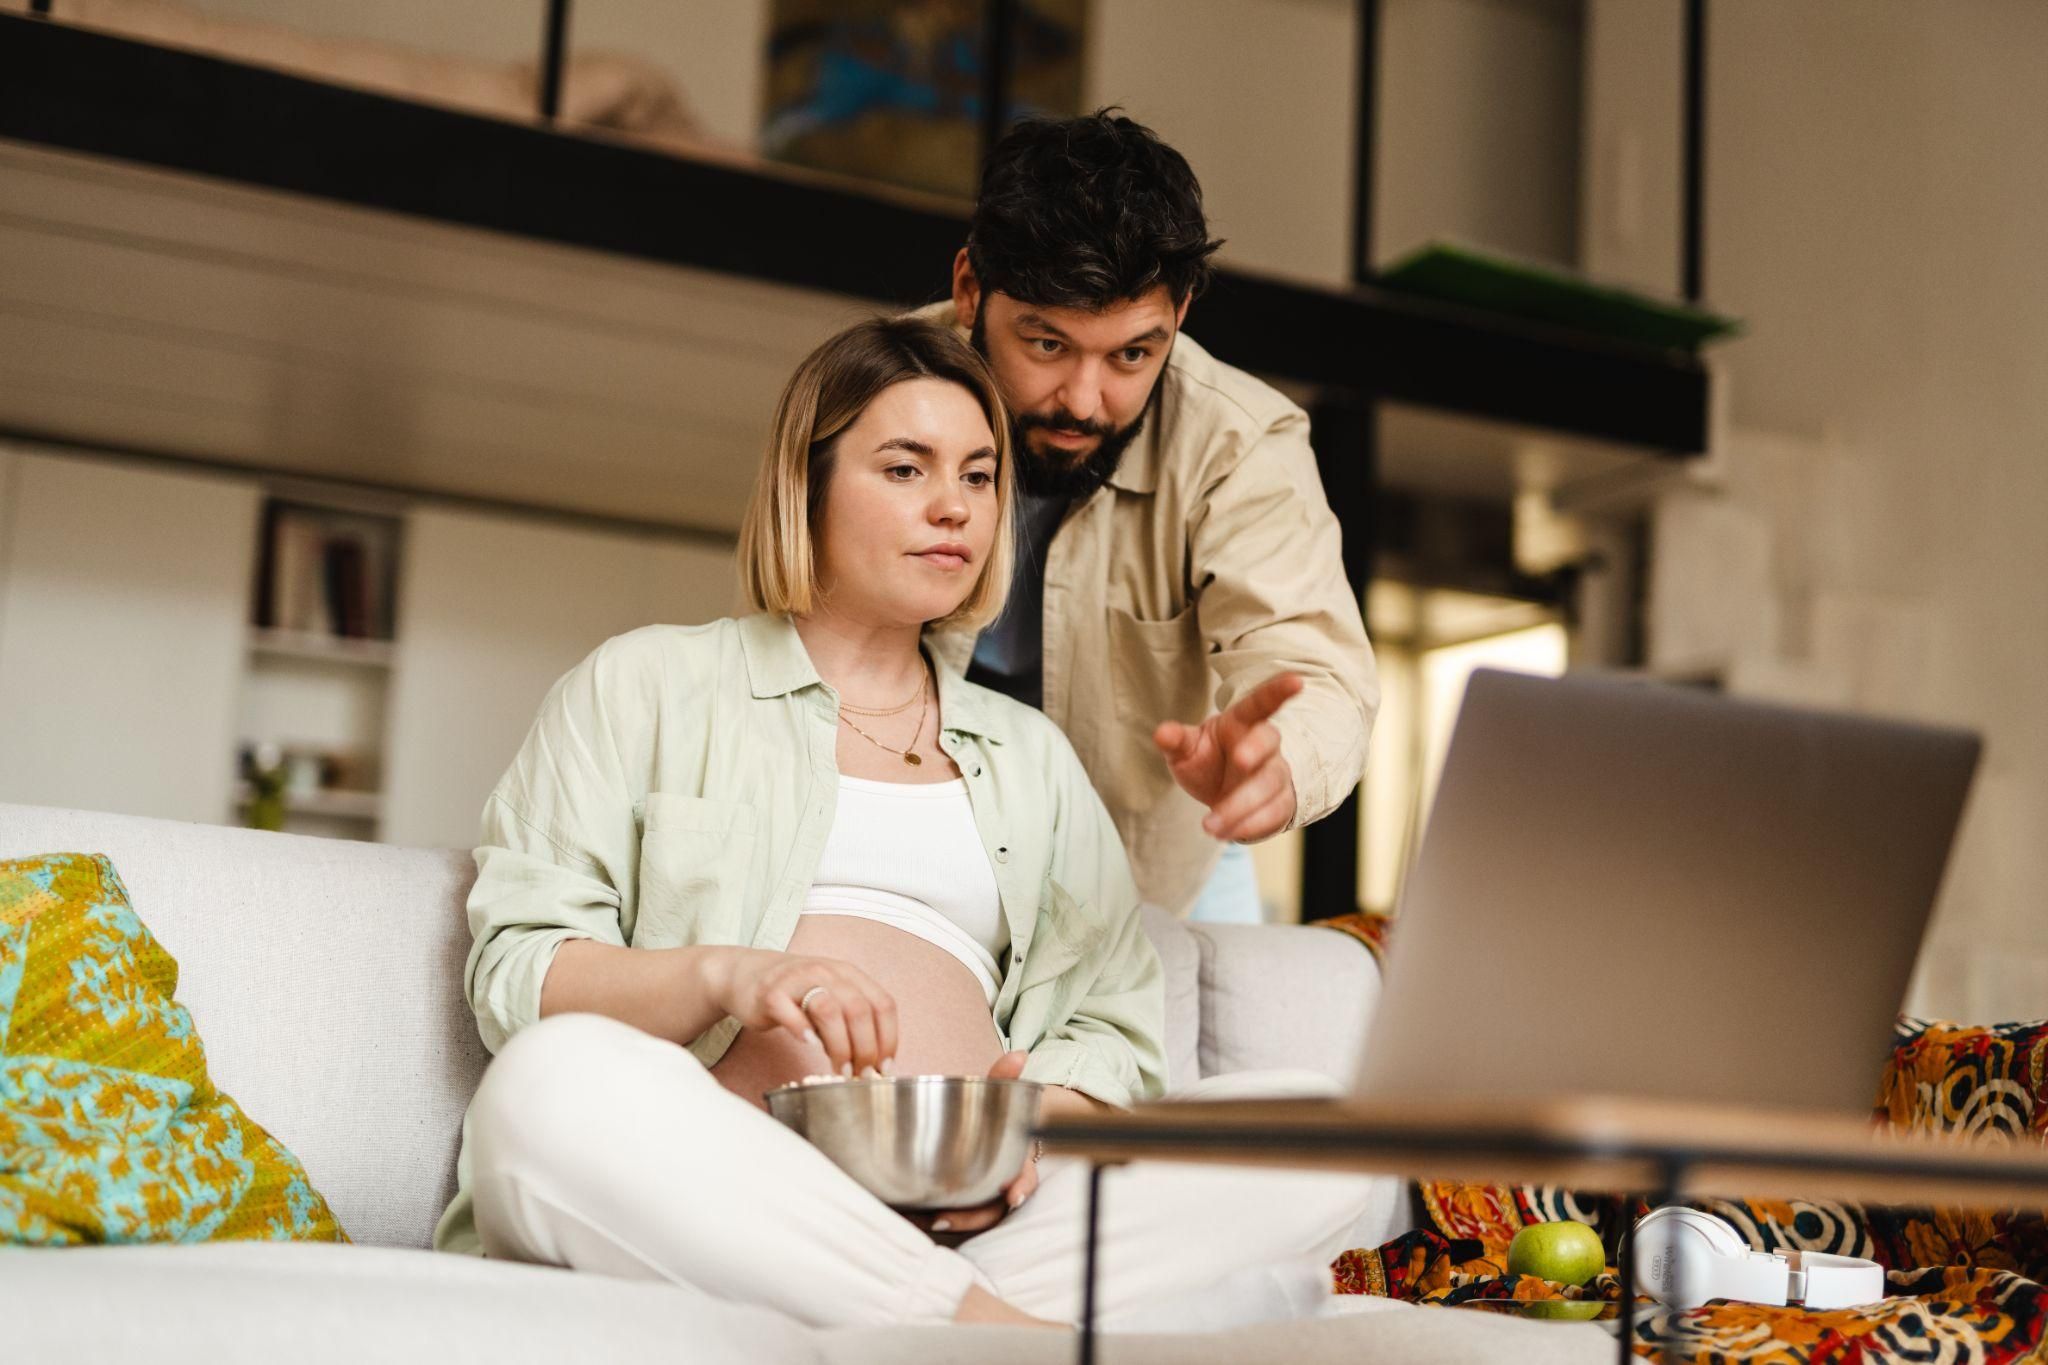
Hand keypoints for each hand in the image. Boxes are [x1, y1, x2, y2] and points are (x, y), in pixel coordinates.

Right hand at [712, 950, 898, 1078]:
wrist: (745, 975)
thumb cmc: (794, 993)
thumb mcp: (829, 996)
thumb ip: (850, 1020)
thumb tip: (874, 1061)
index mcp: (848, 973)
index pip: (882, 1004)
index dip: (888, 1038)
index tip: (884, 1066)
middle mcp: (826, 971)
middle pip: (859, 1010)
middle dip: (865, 1049)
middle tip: (861, 1074)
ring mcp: (797, 980)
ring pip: (830, 1011)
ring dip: (840, 1046)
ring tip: (840, 1069)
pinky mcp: (771, 993)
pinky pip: (792, 1014)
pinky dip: (805, 1033)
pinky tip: (810, 1045)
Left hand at [906, 1052, 1042, 1239]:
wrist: (983, 1130)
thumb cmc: (991, 1116)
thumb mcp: (997, 1096)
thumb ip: (1004, 1078)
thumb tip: (1020, 1053)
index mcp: (1015, 1163)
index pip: (1024, 1178)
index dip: (1020, 1188)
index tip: (1013, 1196)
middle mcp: (998, 1187)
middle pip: (991, 1210)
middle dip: (969, 1217)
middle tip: (943, 1217)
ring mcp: (978, 1199)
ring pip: (968, 1219)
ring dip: (945, 1222)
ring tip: (919, 1220)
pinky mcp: (956, 1203)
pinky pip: (947, 1217)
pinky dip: (929, 1219)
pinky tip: (908, 1217)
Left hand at [1152, 672, 1303, 842]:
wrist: (1222, 794)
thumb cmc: (1206, 761)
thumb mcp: (1186, 750)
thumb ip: (1177, 741)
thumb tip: (1162, 733)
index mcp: (1241, 722)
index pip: (1261, 703)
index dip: (1278, 691)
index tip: (1297, 681)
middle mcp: (1265, 745)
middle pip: (1268, 741)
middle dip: (1257, 749)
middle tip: (1241, 761)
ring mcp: (1276, 774)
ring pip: (1269, 783)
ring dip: (1242, 804)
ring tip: (1210, 825)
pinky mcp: (1281, 803)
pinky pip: (1273, 813)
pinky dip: (1251, 825)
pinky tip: (1226, 834)